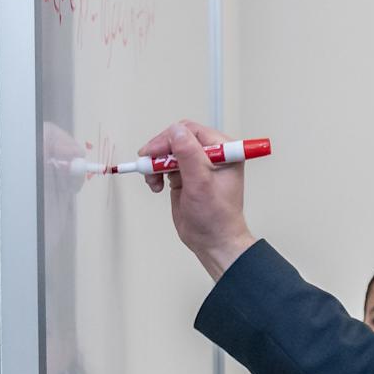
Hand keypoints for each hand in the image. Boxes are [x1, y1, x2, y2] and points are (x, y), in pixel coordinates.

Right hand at [141, 119, 255, 277]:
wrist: (213, 241)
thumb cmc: (215, 216)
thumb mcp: (201, 183)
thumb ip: (189, 155)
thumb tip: (176, 132)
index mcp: (225, 151)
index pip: (191, 131)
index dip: (170, 139)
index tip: (154, 153)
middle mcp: (212, 155)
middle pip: (177, 139)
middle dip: (160, 152)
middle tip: (148, 167)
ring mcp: (198, 165)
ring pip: (168, 152)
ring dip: (155, 164)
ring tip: (153, 181)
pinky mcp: (186, 176)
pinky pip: (164, 165)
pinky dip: (155, 173)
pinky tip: (156, 186)